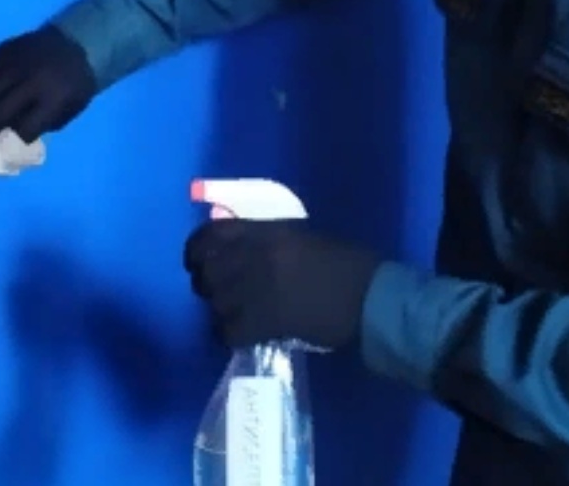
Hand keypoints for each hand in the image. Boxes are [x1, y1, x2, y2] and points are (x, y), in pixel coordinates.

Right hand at [0, 25, 96, 154]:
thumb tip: (8, 137)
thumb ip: (42, 124)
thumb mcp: (70, 110)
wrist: (79, 43)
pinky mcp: (4, 52)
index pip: (26, 127)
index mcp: (54, 100)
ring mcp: (15, 64)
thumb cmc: (75, 86)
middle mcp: (32, 82)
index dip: (8, 140)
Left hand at [183, 219, 381, 349]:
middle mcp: (255, 257)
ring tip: (238, 316)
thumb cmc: (349, 265)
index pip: (210, 235)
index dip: (196, 251)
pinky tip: (245, 335)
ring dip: (222, 311)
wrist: (372, 299)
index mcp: (267, 231)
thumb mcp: (304, 238)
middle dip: (208, 284)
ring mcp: (258, 290)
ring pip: (215, 303)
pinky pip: (227, 332)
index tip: (196, 262)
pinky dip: (230, 336)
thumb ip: (268, 241)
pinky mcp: (265, 323)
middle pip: (207, 271)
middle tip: (221, 294)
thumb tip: (239, 251)